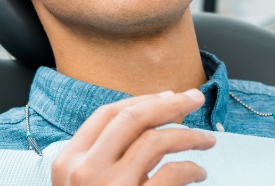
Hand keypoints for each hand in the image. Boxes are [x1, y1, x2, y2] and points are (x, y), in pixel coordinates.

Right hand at [52, 90, 215, 185]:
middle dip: (169, 104)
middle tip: (194, 99)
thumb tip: (145, 121)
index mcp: (69, 161)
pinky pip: (172, 174)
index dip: (142, 100)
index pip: (107, 114)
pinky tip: (199, 172)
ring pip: (156, 140)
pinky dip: (191, 168)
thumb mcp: (82, 185)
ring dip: (188, 136)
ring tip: (205, 141)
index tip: (167, 97)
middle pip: (132, 117)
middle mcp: (86, 170)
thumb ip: (100, 158)